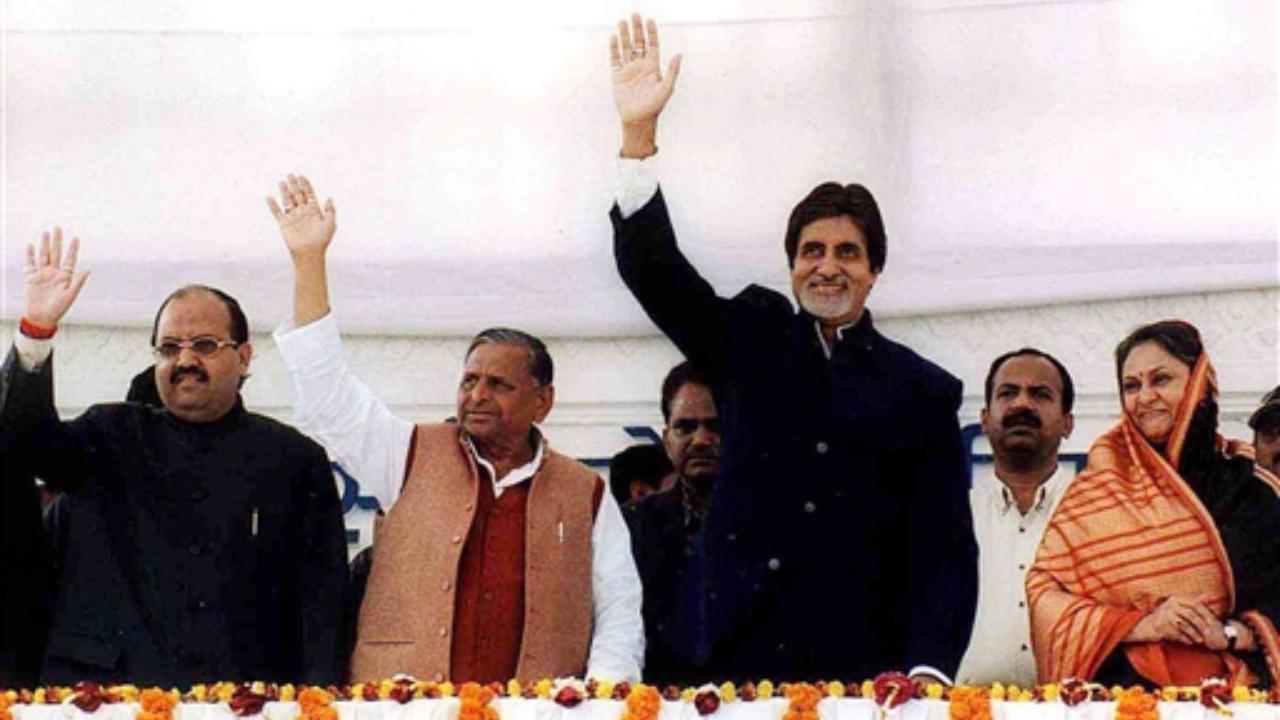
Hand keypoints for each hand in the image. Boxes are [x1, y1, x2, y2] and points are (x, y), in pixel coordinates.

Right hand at [23, 227, 89, 327]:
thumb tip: (88, 270)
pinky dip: (30, 255)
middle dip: (57, 241)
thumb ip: (78, 282)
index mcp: (65, 277)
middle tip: (58, 227)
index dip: (73, 249)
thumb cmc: (58, 309)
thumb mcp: (70, 295)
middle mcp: (54, 273)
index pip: (70, 259)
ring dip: (44, 244)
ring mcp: (42, 275)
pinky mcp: (31, 278)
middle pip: (56, 253)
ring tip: (46, 232)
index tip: (76, 238)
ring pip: (43, 255)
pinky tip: (31, 246)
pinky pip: (30, 264)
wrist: (41, 317)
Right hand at [267, 174, 335, 260]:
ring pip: (287, 201)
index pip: (309, 195)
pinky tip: (269, 197)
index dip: (306, 185)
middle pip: (297, 195)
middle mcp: (303, 212)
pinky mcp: (284, 224)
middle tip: (291, 174)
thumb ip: (330, 211)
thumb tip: (329, 198)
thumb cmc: (321, 240)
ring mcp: (293, 217)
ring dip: (284, 191)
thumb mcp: (330, 224)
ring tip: (282, 182)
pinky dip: (272, 205)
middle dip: (294, 185)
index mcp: (314, 211)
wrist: (309, 253)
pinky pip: (277, 212)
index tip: (302, 176)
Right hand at [610, 14, 681, 157]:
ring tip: (622, 22)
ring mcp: (629, 70)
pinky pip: (615, 59)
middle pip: (638, 42)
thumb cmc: (654, 106)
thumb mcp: (666, 88)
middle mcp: (640, 65)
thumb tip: (679, 55)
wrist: (638, 119)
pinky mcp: (618, 76)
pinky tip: (614, 38)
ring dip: (624, 35)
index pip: (652, 45)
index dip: (651, 33)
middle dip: (637, 29)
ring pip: (626, 48)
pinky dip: (614, 49)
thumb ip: (672, 71)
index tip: (649, 20)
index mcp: (652, 66)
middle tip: (634, 15)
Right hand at [1129, 596, 1226, 648]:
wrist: (1148, 626)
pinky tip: (1189, 642)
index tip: (1213, 623)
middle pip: (1191, 615)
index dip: (1206, 614)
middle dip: (1201, 626)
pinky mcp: (1161, 625)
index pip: (1195, 604)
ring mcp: (1164, 614)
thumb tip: (1207, 596)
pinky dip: (1185, 639)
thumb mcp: (1179, 607)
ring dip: (1194, 634)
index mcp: (1176, 599)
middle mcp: (1170, 604)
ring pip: (1184, 625)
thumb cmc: (1167, 617)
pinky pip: (1177, 633)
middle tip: (1209, 634)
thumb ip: (1193, 602)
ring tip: (1199, 640)